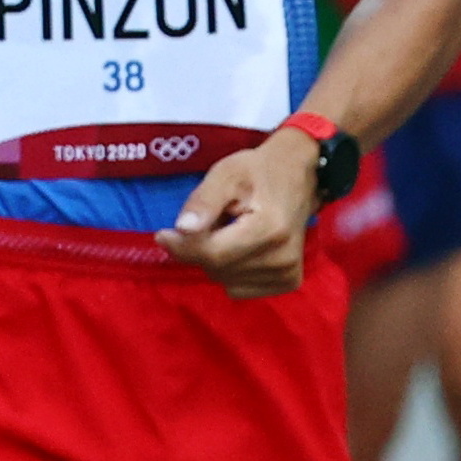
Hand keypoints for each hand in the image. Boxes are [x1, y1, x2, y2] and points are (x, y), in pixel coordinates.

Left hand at [156, 128, 317, 296]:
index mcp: (269, 229)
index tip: (162, 234)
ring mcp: (288, 273)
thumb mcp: (225, 174)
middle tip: (210, 221)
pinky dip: (230, 270)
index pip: (212, 254)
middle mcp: (283, 258)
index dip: (181, 247)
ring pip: (225, 280)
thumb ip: (203, 202)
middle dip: (200, 248)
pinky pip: (239, 288)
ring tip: (230, 231)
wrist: (298, 176)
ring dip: (216, 259)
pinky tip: (241, 247)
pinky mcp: (288, 282)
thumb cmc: (257, 172)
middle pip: (217, 268)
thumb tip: (182, 230)